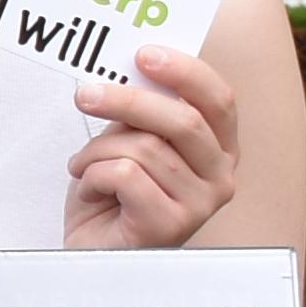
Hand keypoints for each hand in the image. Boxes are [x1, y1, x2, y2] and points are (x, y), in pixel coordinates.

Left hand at [63, 42, 242, 248]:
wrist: (94, 253)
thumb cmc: (113, 195)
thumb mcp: (130, 143)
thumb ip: (142, 115)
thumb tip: (133, 69)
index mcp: (219, 150)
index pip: (219, 100)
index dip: (186, 72)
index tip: (144, 54)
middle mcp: (221, 177)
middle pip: (182, 121)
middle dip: (127, 101)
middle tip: (85, 94)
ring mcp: (201, 204)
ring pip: (144, 148)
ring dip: (97, 151)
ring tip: (84, 166)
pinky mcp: (171, 225)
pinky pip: (124, 174)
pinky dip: (93, 175)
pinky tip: (90, 191)